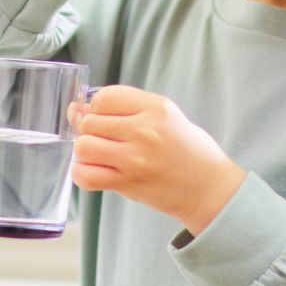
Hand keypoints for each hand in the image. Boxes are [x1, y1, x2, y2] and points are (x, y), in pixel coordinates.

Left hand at [72, 86, 246, 235]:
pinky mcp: (129, 183)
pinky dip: (82, 174)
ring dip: (86, 152)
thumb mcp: (166, 117)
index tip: (106, 118)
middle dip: (90, 130)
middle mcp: (145, 130)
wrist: (209, 188)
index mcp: (157, 107)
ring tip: (100, 156)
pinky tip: (96, 172)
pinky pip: (86, 176)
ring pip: (84, 146)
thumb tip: (76, 109)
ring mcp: (136, 158)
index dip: (98, 107)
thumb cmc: (188, 150)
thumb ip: (125, 110)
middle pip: (90, 122)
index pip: (106, 96)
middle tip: (105, 140)